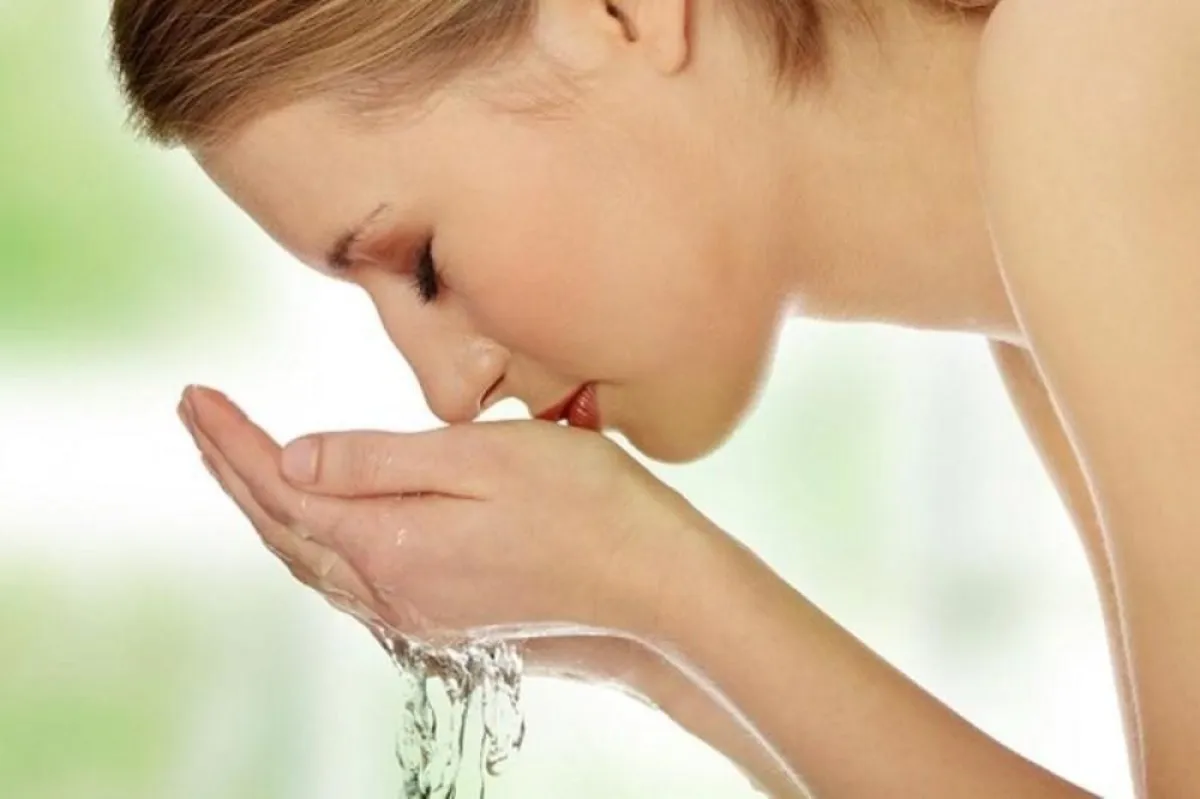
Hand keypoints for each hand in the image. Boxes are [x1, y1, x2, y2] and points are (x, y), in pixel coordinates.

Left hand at [176, 385, 699, 647]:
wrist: (654, 586)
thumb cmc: (584, 506)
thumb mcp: (479, 460)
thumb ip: (378, 461)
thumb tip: (292, 458)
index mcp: (390, 545)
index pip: (281, 488)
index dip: (230, 441)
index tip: (193, 393)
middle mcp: (390, 591)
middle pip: (283, 530)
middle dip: (231, 471)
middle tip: (197, 417)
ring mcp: (417, 613)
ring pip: (311, 559)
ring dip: (264, 508)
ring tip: (235, 461)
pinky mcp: (445, 616)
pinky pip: (348, 578)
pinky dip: (310, 540)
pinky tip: (314, 522)